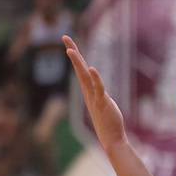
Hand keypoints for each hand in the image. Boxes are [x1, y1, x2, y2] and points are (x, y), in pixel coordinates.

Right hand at [62, 36, 127, 151]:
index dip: (75, 56)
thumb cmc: (108, 122)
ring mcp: (94, 98)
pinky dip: (96, 79)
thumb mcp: (103, 104)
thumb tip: (99, 89)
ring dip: (78, 63)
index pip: (81, 70)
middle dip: (73, 52)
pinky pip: (99, 89)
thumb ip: (100, 95)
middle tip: (64, 37)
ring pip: (84, 77)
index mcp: (89, 91)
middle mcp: (88, 92)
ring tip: (70, 50)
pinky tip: (92, 69)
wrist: (111, 139)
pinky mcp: (103, 103)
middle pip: (79, 69)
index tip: (68, 42)